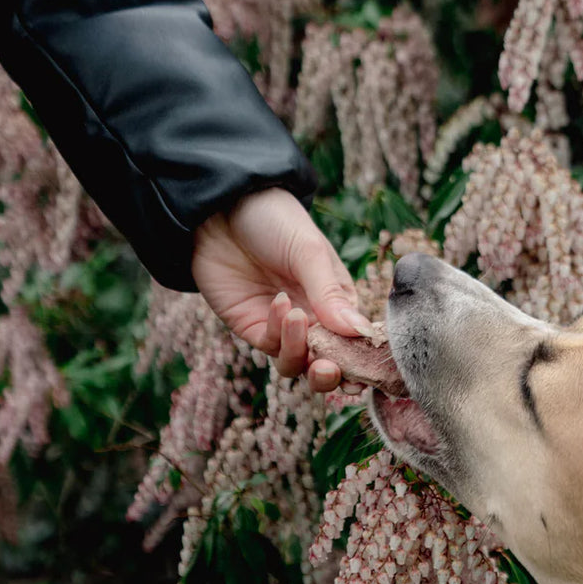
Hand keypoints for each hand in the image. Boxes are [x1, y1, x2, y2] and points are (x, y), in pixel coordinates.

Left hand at [191, 188, 370, 392]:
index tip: (360, 369)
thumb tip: (359, 332)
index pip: (355, 341)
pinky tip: (279, 303)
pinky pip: (270, 347)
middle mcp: (313, 317)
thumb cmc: (275, 221)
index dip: (360, 360)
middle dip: (330, 374)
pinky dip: (278, 333)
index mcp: (338, 299)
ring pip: (297, 363)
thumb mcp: (309, 252)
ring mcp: (281, 326)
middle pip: (327, 363)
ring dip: (299, 353)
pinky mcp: (253, 327)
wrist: (221, 209)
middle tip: (327, 369)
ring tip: (296, 320)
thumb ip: (330, 294)